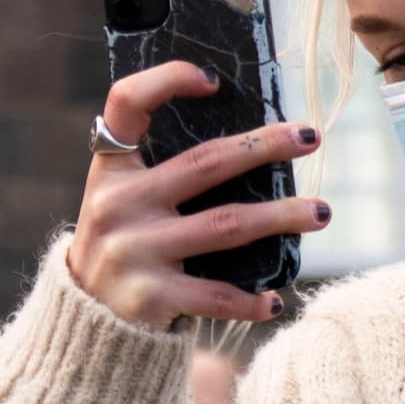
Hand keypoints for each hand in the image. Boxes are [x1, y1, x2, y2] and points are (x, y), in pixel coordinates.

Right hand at [66, 62, 330, 331]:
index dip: (167, 80)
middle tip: (311, 138)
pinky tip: (275, 301)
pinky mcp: (149, 296)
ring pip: (226, 225)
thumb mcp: (121, 200)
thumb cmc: (122, 247)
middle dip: (264, 146)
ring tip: (322, 213)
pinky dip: (250, 300)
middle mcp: (118, 204)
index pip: (127, 102)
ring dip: (281, 217)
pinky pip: (215, 295)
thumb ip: (161, 172)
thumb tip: (250, 146)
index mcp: (111, 170)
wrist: (82, 323)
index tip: (213, 82)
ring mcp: (133, 250)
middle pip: (205, 162)